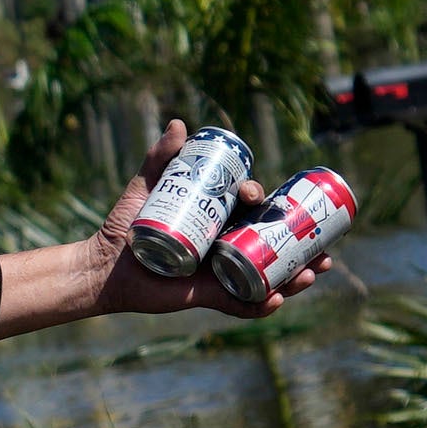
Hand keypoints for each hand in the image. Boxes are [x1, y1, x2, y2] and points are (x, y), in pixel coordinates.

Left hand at [85, 118, 324, 317]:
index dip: (263, 202)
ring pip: (269, 274)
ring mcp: (222, 272)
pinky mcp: (211, 296)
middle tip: (322, 244)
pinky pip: (243, 304)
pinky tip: (277, 298)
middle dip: (304, 244)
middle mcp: (227, 245)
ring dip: (296, 275)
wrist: (104, 264)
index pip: (253, 209)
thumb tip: (179, 124)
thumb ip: (160, 157)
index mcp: (220, 219)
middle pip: (274, 244)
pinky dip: (262, 304)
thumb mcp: (145, 187)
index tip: (254, 194)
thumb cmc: (125, 224)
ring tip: (313, 271)